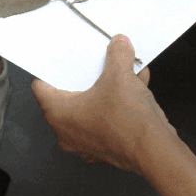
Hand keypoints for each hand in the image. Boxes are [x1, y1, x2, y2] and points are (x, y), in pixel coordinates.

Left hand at [31, 36, 174, 173]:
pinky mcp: (106, 147)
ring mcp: (86, 142)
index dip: (50, 71)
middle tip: (94, 64)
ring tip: (124, 73)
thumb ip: (117, 55)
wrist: (154, 150)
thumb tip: (119, 45)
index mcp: (59, 114)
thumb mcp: (120, 75)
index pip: (41, 88)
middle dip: (86, 78)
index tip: (58, 63)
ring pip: (92, 108)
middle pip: (70, 96)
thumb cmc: (128, 121)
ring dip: (107, 90)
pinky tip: (136, 87)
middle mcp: (68, 132)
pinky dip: (118, 104)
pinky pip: (107, 119)